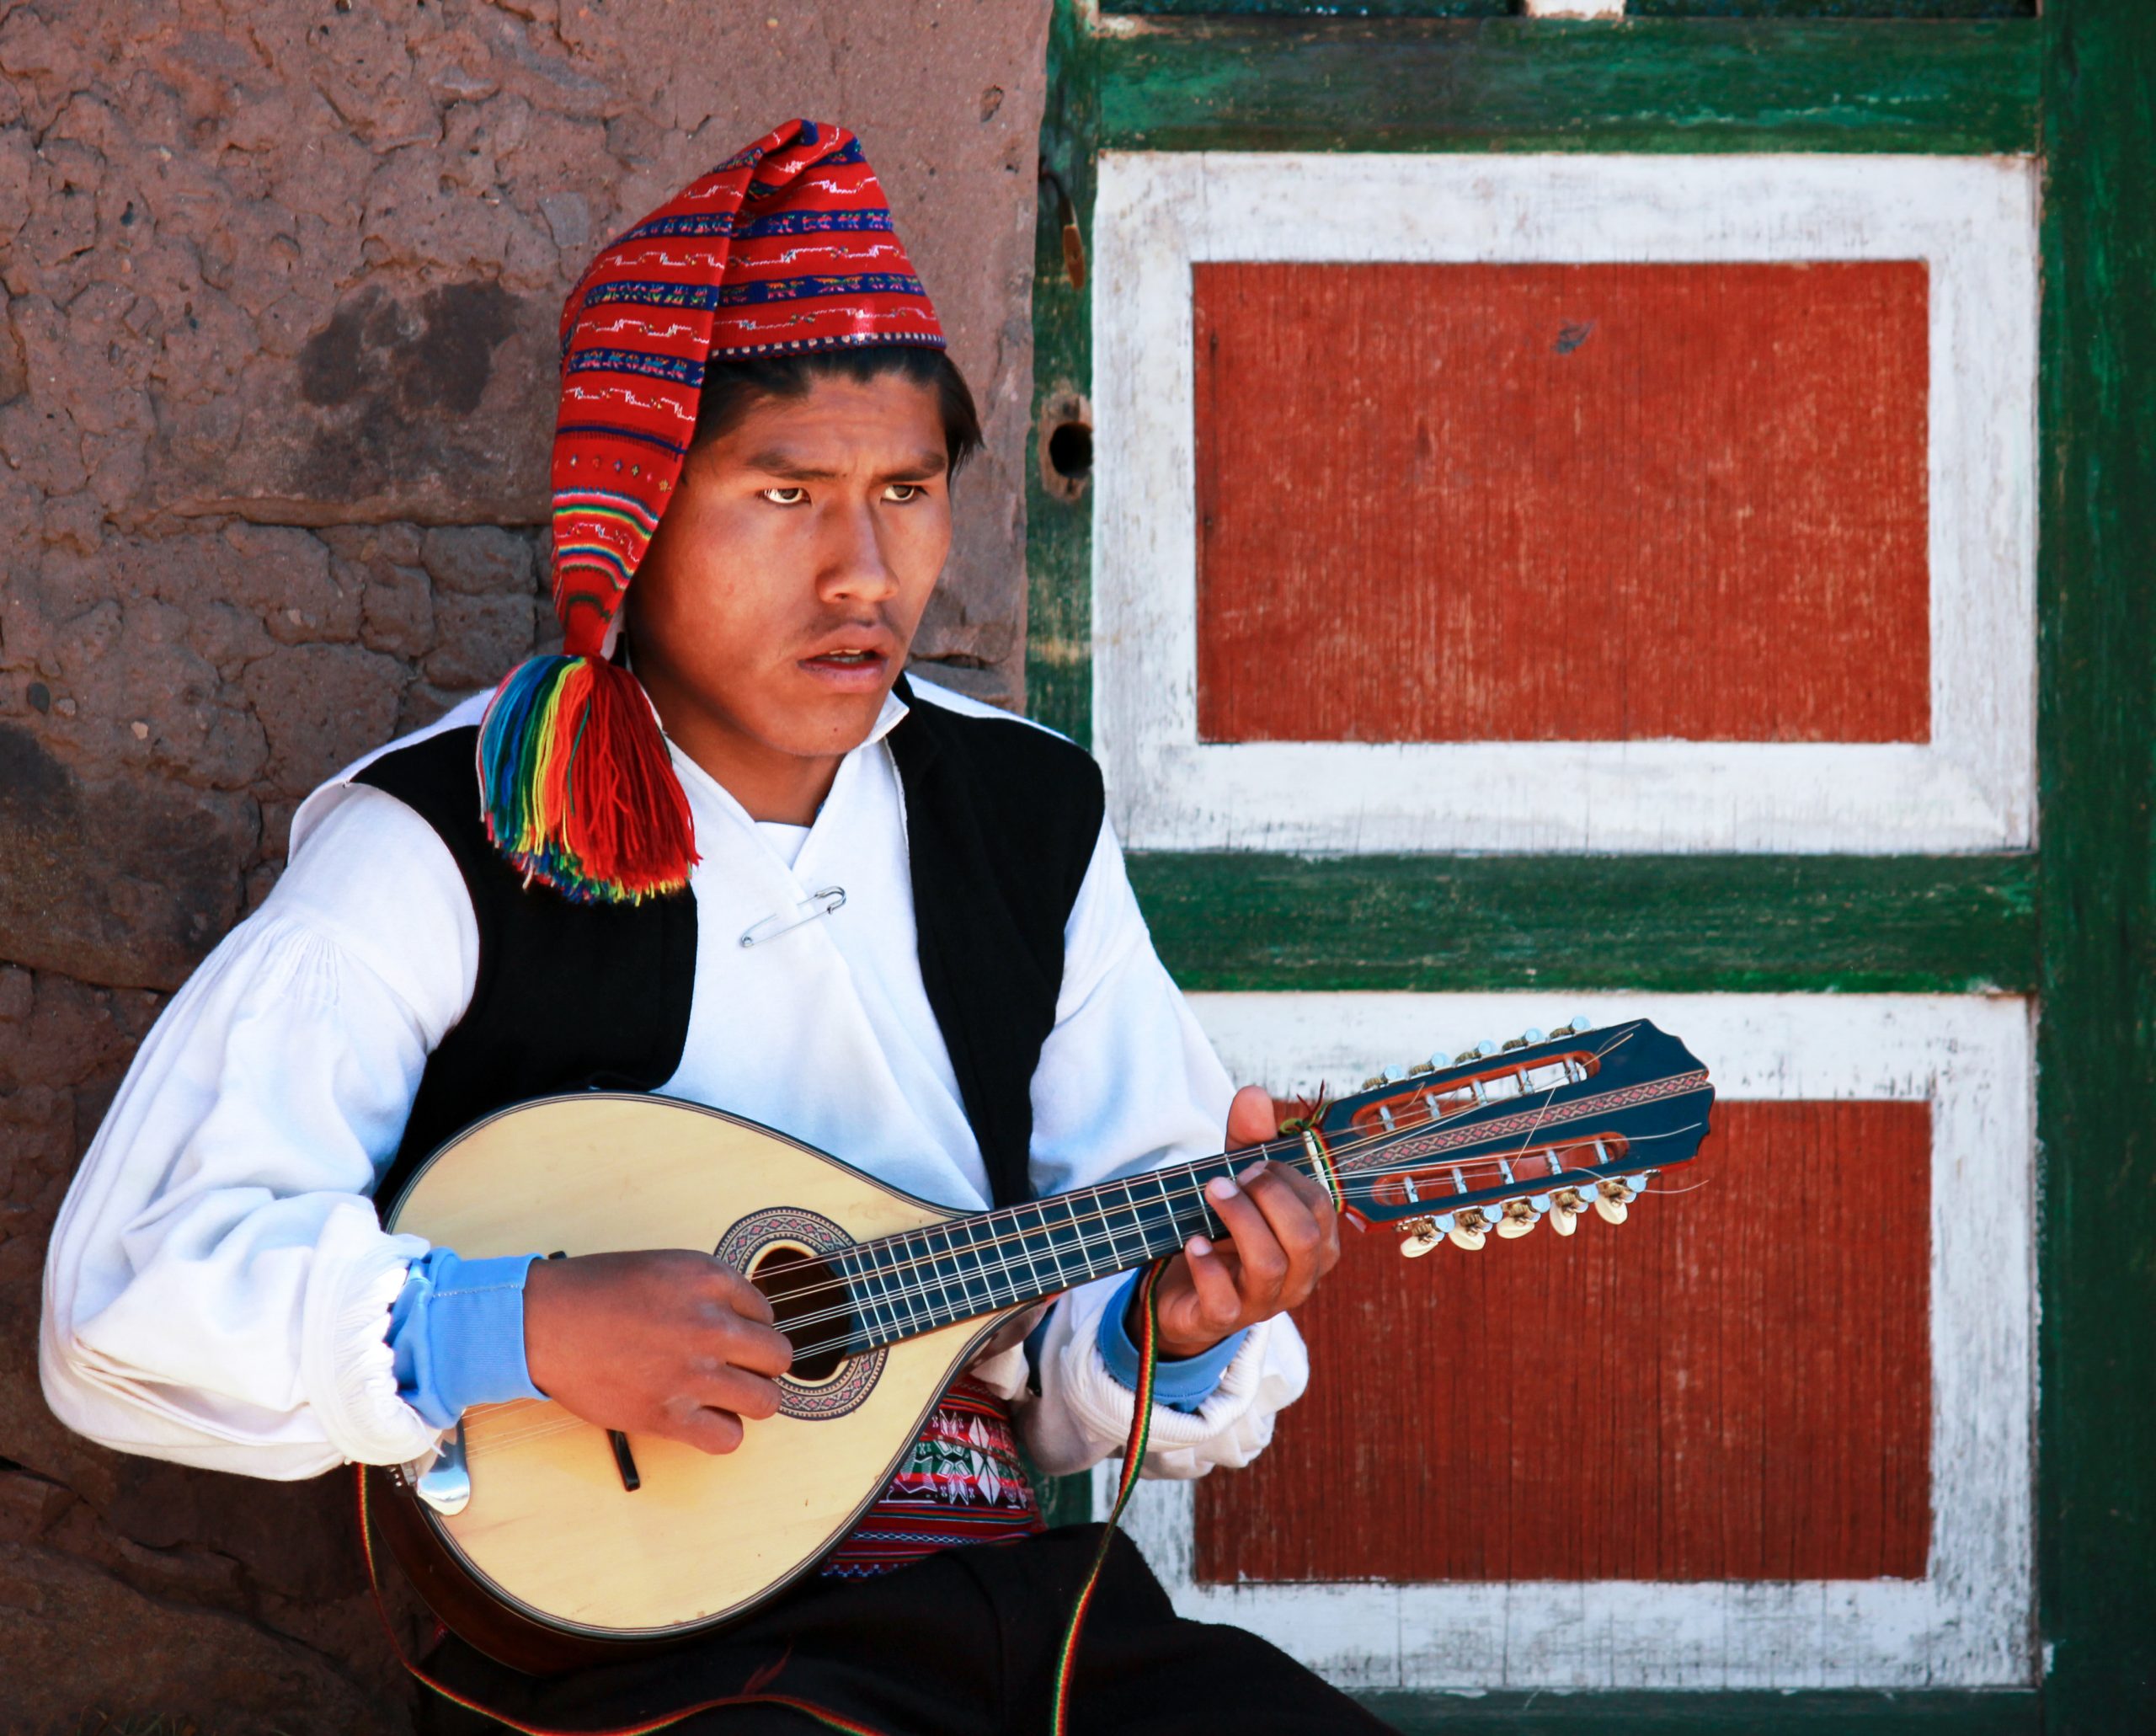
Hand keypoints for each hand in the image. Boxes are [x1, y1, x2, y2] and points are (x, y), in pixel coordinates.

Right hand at [522, 1250, 792, 1454]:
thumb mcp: (664, 1267)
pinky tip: (704, 1419)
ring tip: (726, 1396)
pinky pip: (728, 1438)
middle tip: (736, 1367)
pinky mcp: (668, 1415)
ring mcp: (692, 1372)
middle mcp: (710, 1324)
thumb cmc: (594, 1292)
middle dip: (761, 1363)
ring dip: (751, 1399)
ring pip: (766, 1400)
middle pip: (778, 1356)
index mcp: (709, 1279)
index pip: (765, 1311)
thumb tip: (743, 1318)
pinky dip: (722, 1433)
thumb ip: (708, 1290)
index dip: (749, 1325)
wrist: (542, 1322)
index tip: (728, 1333)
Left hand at [1138, 1085, 1341, 1361]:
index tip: (1251, 1163)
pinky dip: (1207, 1265)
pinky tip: (1193, 1241)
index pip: (1321, 1207)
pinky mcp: (1222, 1319)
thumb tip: (1254, 1093)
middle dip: (1266, 1196)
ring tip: (1210, 1192)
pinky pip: (1224, 1299)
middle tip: (1229, 1176)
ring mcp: (1262, 1303)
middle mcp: (1298, 1278)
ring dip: (1238, 1219)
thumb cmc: (1225, 1230)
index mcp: (1314, 1245)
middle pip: (1303, 1237)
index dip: (1287, 1179)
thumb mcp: (1239, 1182)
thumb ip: (1249, 1140)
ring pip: (1269, 1264)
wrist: (1183, 1292)